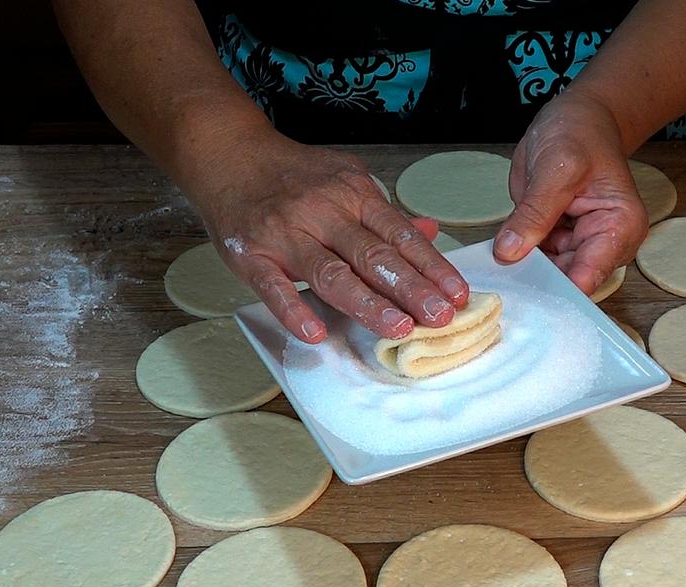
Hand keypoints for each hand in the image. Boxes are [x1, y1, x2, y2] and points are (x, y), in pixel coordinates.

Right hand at [186, 131, 468, 343]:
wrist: (228, 154)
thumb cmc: (292, 175)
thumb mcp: (345, 180)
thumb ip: (384, 213)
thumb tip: (429, 232)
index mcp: (354, 194)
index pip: (400, 235)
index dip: (431, 267)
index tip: (457, 295)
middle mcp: (324, 212)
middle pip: (374, 256)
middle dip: (412, 289)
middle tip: (440, 318)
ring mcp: (286, 234)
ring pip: (331, 273)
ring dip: (368, 304)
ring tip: (398, 329)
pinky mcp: (250, 254)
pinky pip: (273, 287)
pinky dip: (294, 310)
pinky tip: (316, 333)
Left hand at [494, 91, 647, 293]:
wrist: (579, 117)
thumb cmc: (581, 133)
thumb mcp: (557, 167)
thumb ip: (535, 212)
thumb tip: (509, 251)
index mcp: (620, 228)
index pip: (589, 275)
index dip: (558, 292)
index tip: (525, 303)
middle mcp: (604, 244)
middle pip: (568, 282)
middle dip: (536, 286)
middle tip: (499, 291)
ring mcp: (578, 244)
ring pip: (547, 275)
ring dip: (522, 276)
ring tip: (494, 278)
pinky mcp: (556, 240)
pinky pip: (534, 259)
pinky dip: (516, 261)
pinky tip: (496, 262)